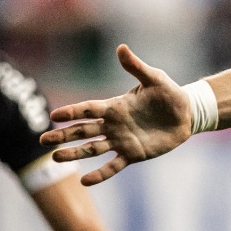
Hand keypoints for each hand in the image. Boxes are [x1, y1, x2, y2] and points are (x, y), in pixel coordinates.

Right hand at [41, 45, 193, 185]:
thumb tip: (121, 48)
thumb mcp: (154, 78)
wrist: (187, 114)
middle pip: (83, 131)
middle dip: (63, 135)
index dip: (72, 112)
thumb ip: (136, 67)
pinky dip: (100, 174)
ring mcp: (121, 141)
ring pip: (92, 149)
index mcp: (115, 106)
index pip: (88, 109)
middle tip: (43, 141)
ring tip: (56, 158)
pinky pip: (113, 165)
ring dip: (74, 154)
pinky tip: (85, 181)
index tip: (55, 116)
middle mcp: (113, 124)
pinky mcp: (133, 154)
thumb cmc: (169, 94)